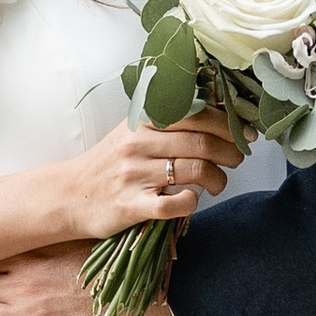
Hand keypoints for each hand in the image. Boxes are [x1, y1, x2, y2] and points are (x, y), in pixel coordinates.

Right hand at [56, 107, 239, 244]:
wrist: (70, 194)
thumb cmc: (110, 162)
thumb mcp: (134, 131)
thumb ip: (169, 120)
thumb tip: (218, 110)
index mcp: (143, 122)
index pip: (196, 114)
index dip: (228, 124)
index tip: (245, 134)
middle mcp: (138, 145)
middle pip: (201, 144)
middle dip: (231, 152)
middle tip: (237, 160)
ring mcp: (135, 176)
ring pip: (194, 172)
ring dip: (218, 179)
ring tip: (217, 183)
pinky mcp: (131, 206)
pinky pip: (173, 205)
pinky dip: (192, 203)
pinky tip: (193, 201)